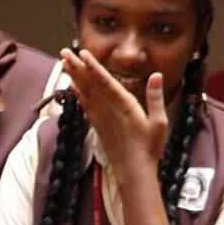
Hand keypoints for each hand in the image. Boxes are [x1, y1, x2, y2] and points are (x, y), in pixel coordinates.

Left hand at [60, 48, 168, 173]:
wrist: (134, 172)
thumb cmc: (149, 148)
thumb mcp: (159, 122)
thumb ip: (156, 97)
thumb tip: (156, 75)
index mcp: (125, 105)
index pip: (106, 82)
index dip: (93, 66)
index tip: (83, 53)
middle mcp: (109, 110)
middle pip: (90, 84)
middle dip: (77, 67)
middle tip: (64, 52)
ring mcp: (101, 118)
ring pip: (85, 93)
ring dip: (74, 77)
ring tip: (64, 63)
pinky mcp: (98, 126)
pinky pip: (85, 106)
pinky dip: (78, 94)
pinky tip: (72, 86)